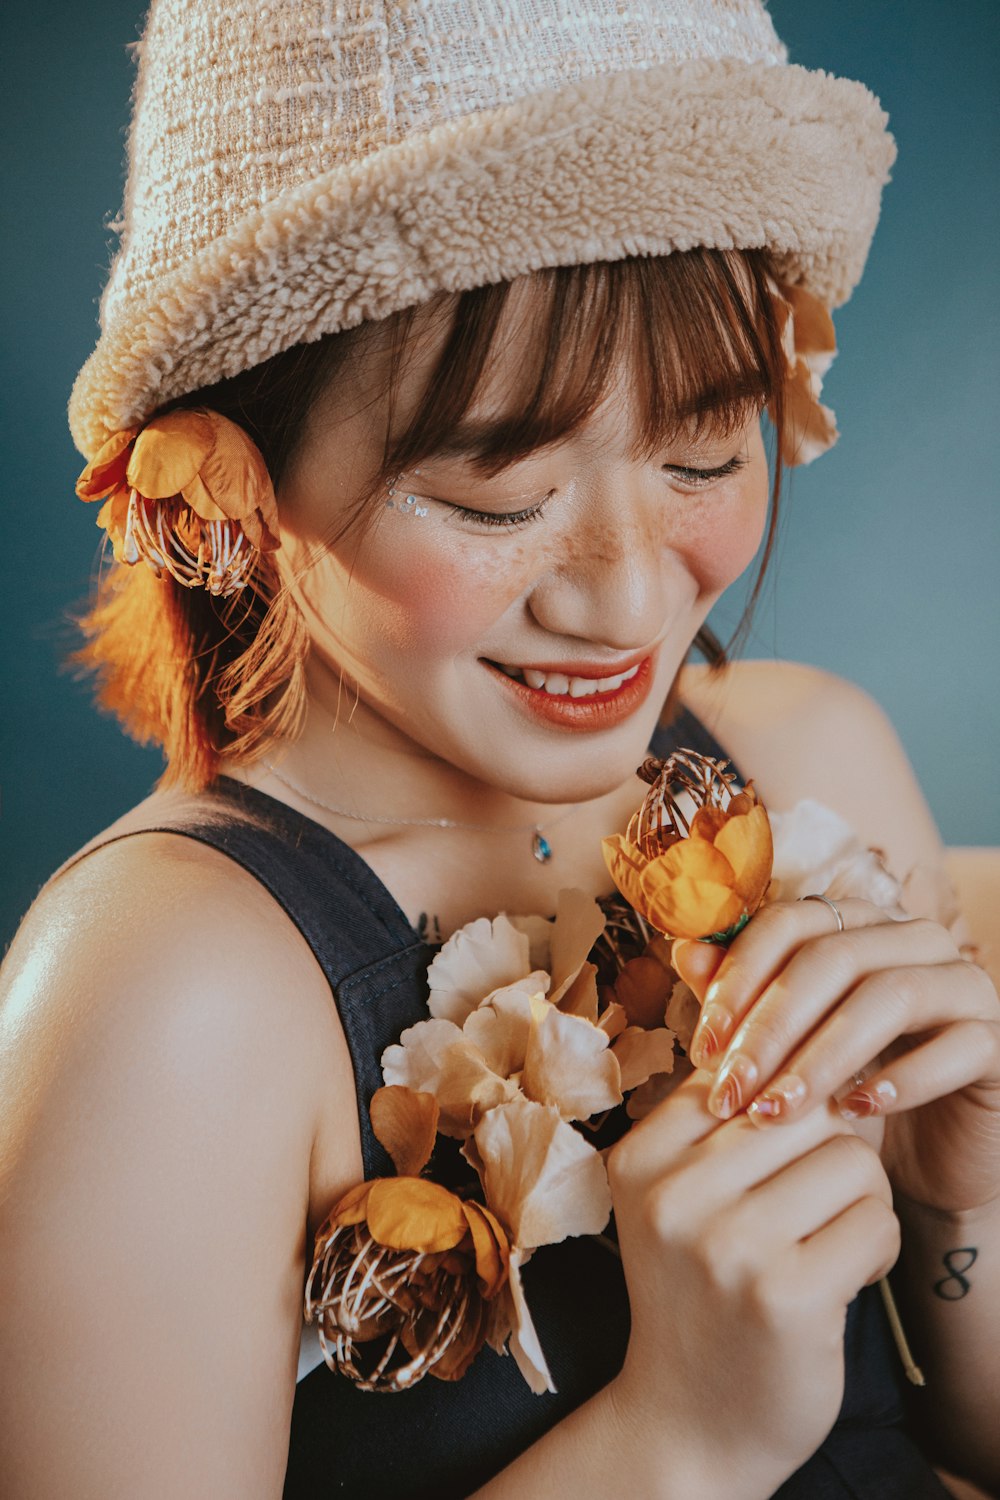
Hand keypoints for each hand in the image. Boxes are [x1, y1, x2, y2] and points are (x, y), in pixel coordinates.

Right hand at [606, 1071, 898, 1499]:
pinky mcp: (786, 1294)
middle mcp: (670, 1194)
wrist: (691, 1424)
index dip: (785, 1109)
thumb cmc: (699, 1293)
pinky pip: (876, 1221)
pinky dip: (876, 1248)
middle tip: (811, 1209)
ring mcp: (725, 1245)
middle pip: (806, 1109)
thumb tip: (815, 1040)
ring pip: (851, 1160)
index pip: (744, 1072)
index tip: (776, 1165)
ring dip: (861, 1202)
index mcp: (637, 1157)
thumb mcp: (680, 1197)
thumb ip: (725, 1122)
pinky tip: (843, 1279)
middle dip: (831, 1153)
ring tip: (828, 1243)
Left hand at [673, 898, 999, 1215]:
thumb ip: (741, 999)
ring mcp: (964, 984)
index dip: (739, 976)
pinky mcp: (998, 1040)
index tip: (702, 1043)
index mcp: (856, 924)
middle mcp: (913, 939)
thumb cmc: (844, 1094)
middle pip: (833, 957)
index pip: (790, 921)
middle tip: (729, 1089)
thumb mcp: (784, 1050)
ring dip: (822, 1056)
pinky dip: (900, 1079)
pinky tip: (855, 1111)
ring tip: (777, 1110)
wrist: (925, 1164)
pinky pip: (955, 1045)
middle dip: (770, 1026)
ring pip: (889, 997)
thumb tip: (685, 951)